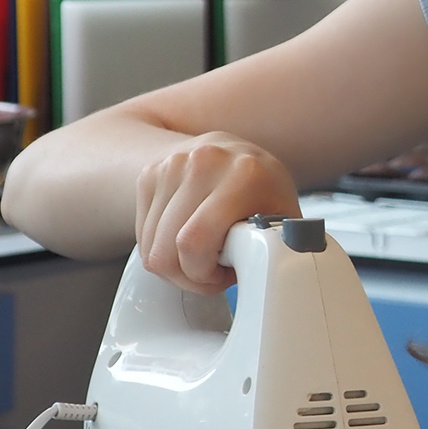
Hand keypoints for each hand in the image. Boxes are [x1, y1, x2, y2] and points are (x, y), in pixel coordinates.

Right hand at [136, 134, 299, 291]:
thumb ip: (282, 245)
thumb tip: (274, 274)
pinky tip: (185, 240)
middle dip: (189, 277)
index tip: (225, 276)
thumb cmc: (262, 190)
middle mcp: (204, 162)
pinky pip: (142, 236)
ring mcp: (172, 165)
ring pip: (150, 249)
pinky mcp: (149, 174)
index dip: (205, 275)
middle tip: (213, 272)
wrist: (229, 151)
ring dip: (174, 266)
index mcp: (243, 174)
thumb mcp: (285, 216)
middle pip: (166, 252)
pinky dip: (161, 249)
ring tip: (202, 255)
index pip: (194, 242)